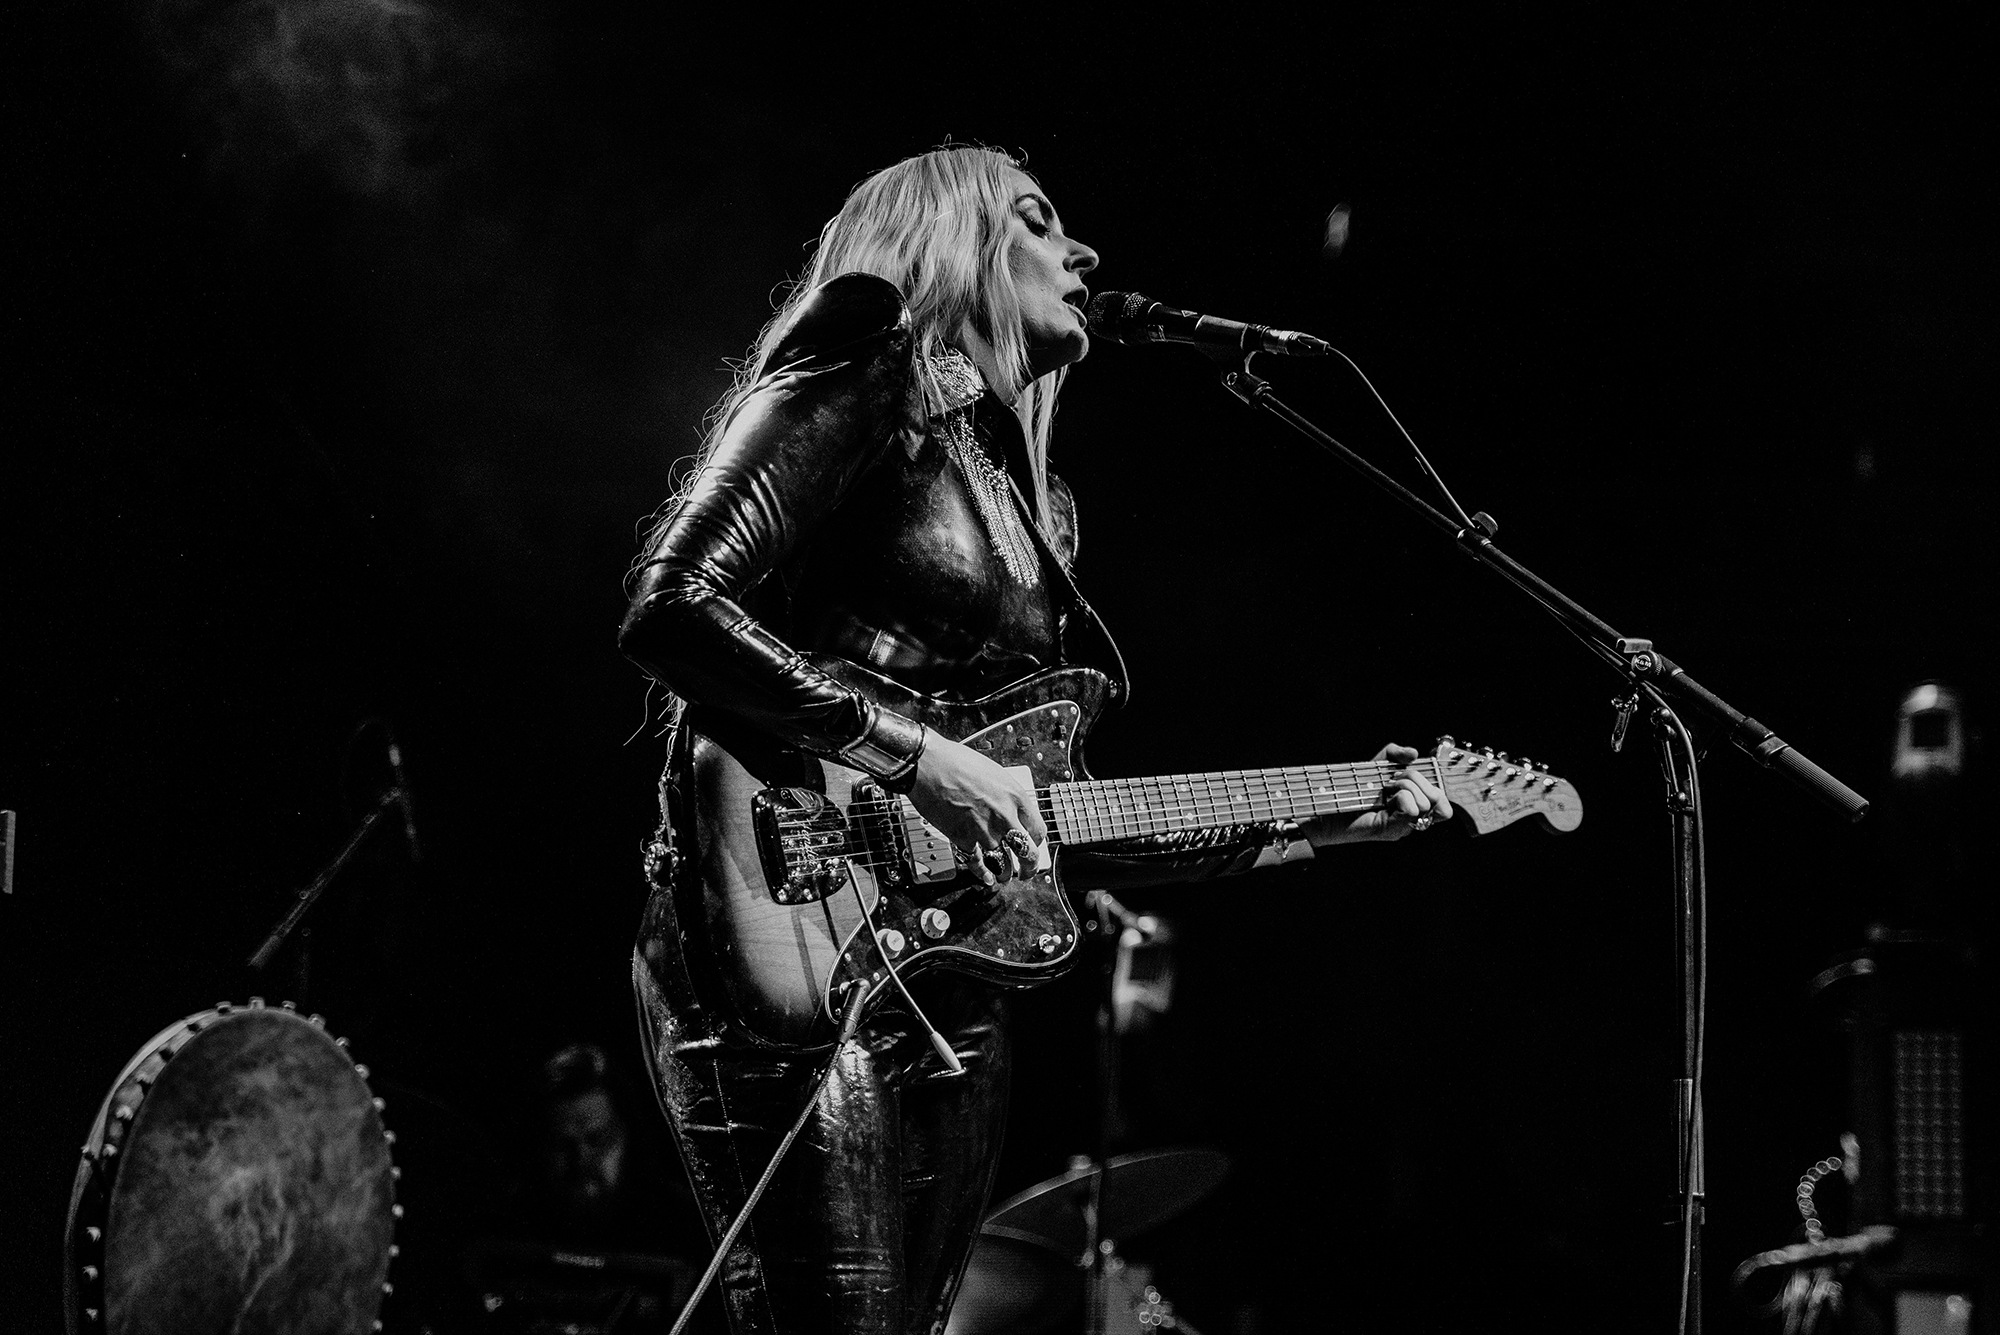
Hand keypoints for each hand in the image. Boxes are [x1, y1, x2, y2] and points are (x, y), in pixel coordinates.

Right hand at [905, 733, 1047, 884]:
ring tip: (1005, 876)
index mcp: (1015, 796)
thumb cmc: (957, 762)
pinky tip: (986, 877)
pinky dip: (982, 874)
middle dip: (1030, 867)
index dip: (1037, 843)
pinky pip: (977, 863)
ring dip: (1005, 874)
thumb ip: (1006, 797)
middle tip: (1027, 872)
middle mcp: (1004, 816)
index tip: (1033, 847)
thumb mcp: (995, 774)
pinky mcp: (962, 838)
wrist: (928, 764)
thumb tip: (1011, 812)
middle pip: (1027, 853)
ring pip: (1003, 864)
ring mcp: (984, 830)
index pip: (1038, 830)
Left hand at [1308, 743, 1452, 845]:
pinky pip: (1412, 809)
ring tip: (1386, 787)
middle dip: (1416, 779)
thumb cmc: (1353, 786)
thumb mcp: (1378, 763)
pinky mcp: (1391, 830)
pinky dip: (1400, 795)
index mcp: (1413, 807)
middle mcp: (1411, 821)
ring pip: (1425, 803)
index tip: (1415, 774)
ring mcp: (1403, 827)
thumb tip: (1414, 753)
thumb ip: (1396, 754)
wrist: (1328, 803)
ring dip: (1406, 786)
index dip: (1438, 789)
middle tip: (1393, 779)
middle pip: (1437, 799)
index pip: (1445, 807)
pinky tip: (1385, 797)